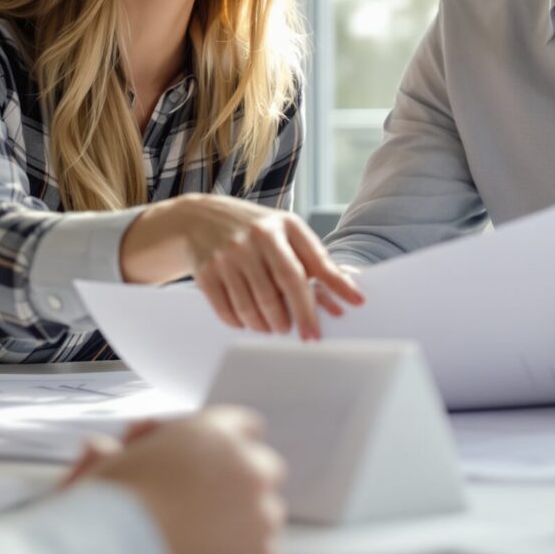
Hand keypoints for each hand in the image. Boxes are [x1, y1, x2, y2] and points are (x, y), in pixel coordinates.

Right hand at [85, 407, 284, 553]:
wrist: (112, 549)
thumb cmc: (104, 508)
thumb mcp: (102, 468)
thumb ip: (115, 454)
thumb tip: (99, 450)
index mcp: (214, 432)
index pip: (242, 426)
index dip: (220, 446)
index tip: (202, 464)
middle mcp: (245, 467)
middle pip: (260, 468)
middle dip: (237, 484)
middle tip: (202, 504)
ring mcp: (260, 512)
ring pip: (264, 513)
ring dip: (241, 522)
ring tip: (198, 536)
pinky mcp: (262, 553)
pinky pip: (261, 550)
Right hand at [121, 194, 363, 339]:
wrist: (199, 218)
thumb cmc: (254, 230)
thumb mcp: (285, 232)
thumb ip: (313, 260)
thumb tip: (343, 295)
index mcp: (282, 226)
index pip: (313, 262)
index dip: (336, 284)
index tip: (355, 304)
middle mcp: (256, 237)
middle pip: (284, 286)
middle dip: (301, 317)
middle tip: (308, 335)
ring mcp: (228, 254)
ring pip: (254, 305)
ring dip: (269, 325)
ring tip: (276, 328)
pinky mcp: (206, 272)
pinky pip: (228, 311)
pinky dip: (242, 323)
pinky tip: (249, 322)